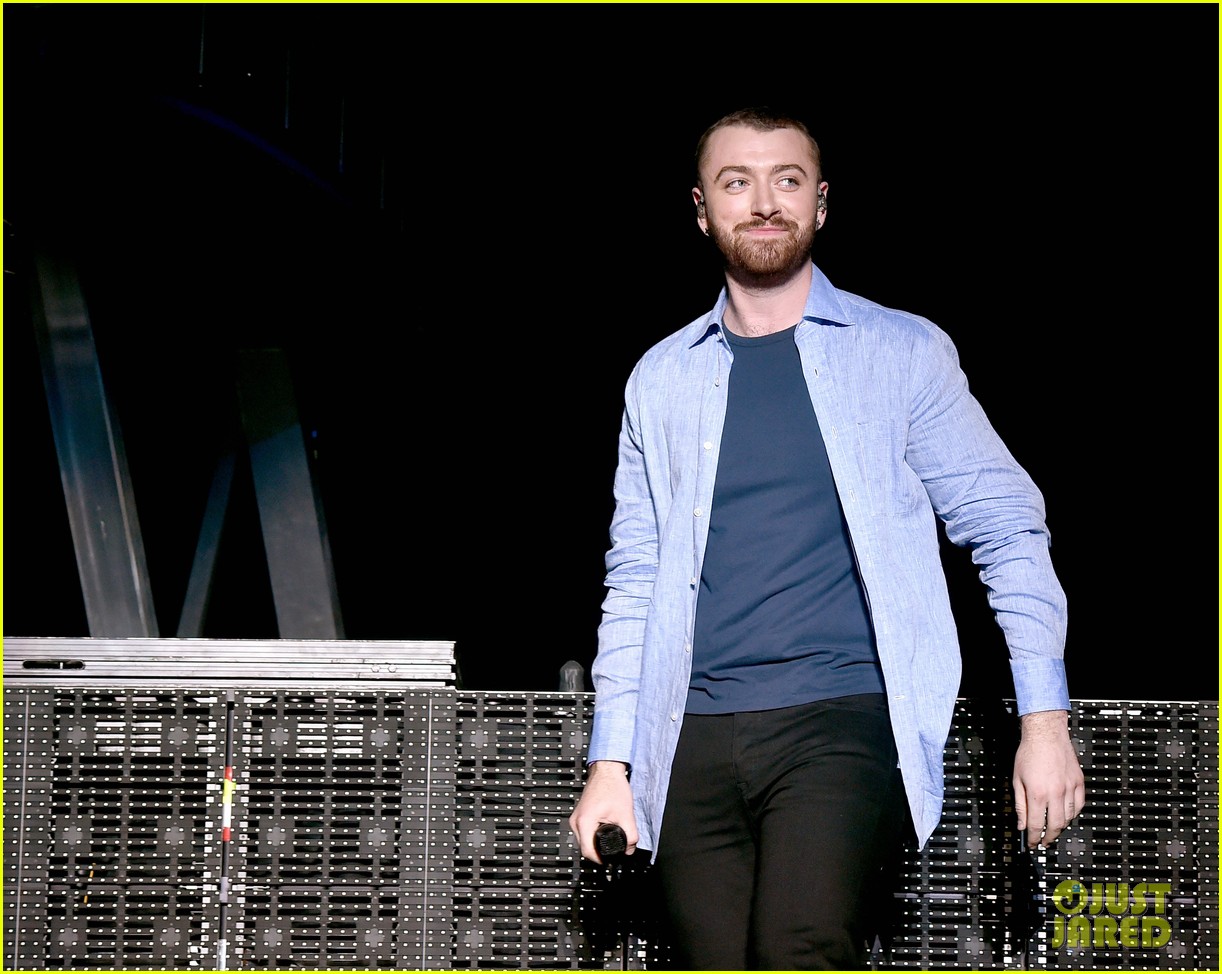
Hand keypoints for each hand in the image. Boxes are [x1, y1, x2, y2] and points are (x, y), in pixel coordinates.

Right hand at [568, 760, 637, 862]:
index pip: (588, 852)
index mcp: (584, 822)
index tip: (609, 860)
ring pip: (583, 840)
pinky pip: (584, 832)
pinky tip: (603, 832)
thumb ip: (631, 835)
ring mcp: (576, 817)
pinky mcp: (580, 815)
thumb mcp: (626, 814)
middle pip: (585, 847)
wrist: (607, 770)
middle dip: (599, 851)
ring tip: (609, 839)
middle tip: (613, 849)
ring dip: (595, 843)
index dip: (600, 860)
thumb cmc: (612, 786)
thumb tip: (630, 849)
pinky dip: (593, 835)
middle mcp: (576, 821)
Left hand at [1013, 709, 1084, 848]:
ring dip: (1061, 827)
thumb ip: (1019, 805)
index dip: (1033, 838)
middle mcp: (1056, 793)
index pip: (1036, 824)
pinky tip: (1066, 815)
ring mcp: (1070, 788)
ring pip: (1069, 818)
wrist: (1046, 735)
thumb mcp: (1016, 779)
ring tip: (1052, 829)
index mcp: (1037, 793)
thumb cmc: (1029, 753)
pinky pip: (1080, 805)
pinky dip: (1073, 814)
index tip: (1032, 844)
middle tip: (1044, 842)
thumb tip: (1021, 824)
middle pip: (1055, 825)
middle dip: (1049, 838)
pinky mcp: (1079, 783)